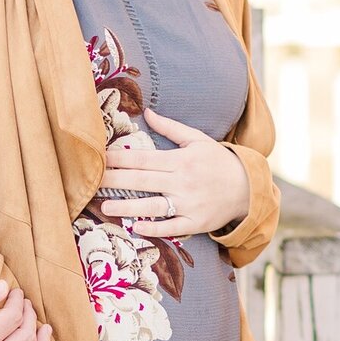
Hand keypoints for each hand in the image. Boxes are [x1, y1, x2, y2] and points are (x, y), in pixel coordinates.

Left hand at [101, 107, 249, 237]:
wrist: (248, 187)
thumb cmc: (218, 161)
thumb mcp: (197, 139)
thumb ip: (170, 127)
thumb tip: (146, 112)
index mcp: (180, 159)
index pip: (143, 159)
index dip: (119, 158)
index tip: (99, 158)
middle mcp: (182, 181)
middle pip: (142, 181)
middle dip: (115, 181)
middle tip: (91, 182)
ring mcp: (189, 204)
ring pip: (153, 206)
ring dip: (128, 207)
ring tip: (105, 207)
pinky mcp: (196, 223)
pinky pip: (173, 227)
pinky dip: (155, 228)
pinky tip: (136, 228)